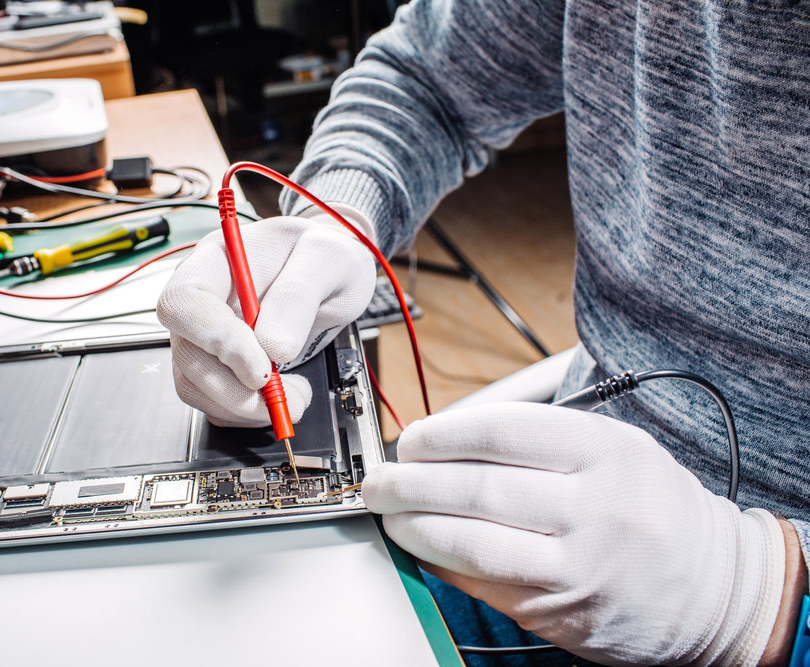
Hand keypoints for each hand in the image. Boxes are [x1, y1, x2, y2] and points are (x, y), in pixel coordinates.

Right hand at [156, 211, 375, 427]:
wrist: (331, 274)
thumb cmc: (324, 258)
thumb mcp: (328, 259)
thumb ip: (299, 294)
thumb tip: (274, 346)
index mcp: (218, 261)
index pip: (184, 302)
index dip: (216, 340)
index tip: (261, 367)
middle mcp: (203, 299)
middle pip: (186, 352)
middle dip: (234, 388)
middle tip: (283, 397)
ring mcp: (206, 335)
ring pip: (194, 384)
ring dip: (242, 406)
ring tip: (292, 397)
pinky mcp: (219, 364)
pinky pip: (213, 401)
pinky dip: (245, 413)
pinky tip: (279, 397)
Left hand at [363, 402, 785, 665]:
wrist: (717, 590)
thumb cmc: (654, 509)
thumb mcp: (617, 450)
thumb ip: (540, 439)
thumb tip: (448, 440)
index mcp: (609, 450)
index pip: (500, 431)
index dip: (440, 434)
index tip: (412, 439)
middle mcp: (598, 506)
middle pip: (476, 487)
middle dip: (410, 482)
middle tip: (380, 478)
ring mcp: (581, 564)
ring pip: (472, 541)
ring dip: (414, 526)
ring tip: (388, 512)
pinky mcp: (563, 610)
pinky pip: (484, 581)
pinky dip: (441, 562)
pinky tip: (420, 547)